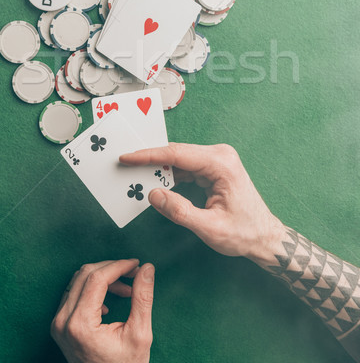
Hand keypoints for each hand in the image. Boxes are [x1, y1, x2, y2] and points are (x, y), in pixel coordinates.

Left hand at [51, 259, 153, 362]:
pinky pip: (73, 292)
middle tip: (133, 274)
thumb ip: (143, 298)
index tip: (136, 264)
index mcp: (81, 324)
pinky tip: (110, 301)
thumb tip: (146, 268)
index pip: (97, 278)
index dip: (118, 266)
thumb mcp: (139, 334)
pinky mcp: (59, 325)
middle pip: (85, 274)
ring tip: (126, 289)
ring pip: (77, 280)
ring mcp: (58, 323)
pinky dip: (92, 288)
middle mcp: (63, 321)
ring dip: (103, 277)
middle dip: (111, 268)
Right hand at [120, 144, 283, 260]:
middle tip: (125, 165)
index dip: (149, 156)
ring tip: (135, 175)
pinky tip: (155, 183)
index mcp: (221, 164)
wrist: (264, 237)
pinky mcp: (213, 168)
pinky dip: (169, 175)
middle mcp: (219, 155)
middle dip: (150, 159)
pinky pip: (185, 167)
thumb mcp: (210, 228)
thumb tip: (153, 195)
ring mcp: (217, 160)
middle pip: (176, 153)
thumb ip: (180, 211)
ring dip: (158, 168)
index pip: (177, 154)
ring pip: (179, 159)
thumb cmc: (244, 233)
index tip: (127, 157)